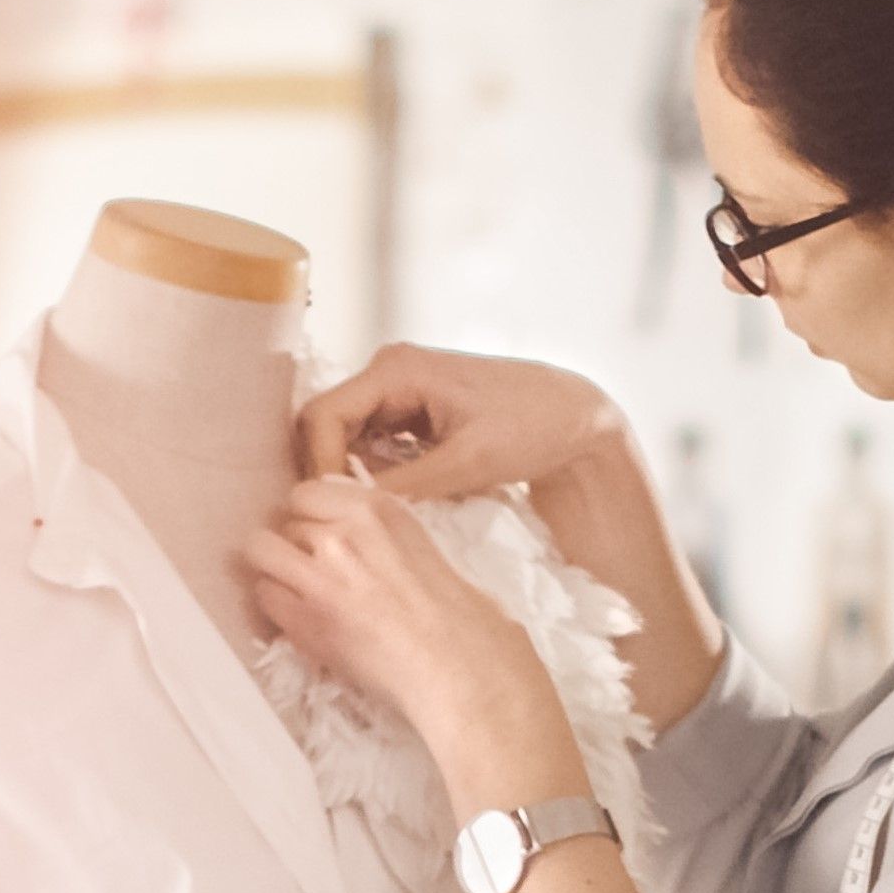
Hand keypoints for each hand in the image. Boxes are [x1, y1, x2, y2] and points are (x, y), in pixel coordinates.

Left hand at [244, 477, 576, 775]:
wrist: (459, 670)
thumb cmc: (463, 620)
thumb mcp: (424, 550)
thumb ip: (382, 537)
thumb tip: (356, 542)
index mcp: (379, 509)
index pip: (310, 491)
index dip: (311, 517)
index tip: (321, 537)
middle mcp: (343, 532)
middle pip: (287, 521)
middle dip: (296, 545)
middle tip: (313, 574)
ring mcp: (318, 575)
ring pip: (260, 550)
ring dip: (274, 569)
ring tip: (295, 593)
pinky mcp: (304, 619)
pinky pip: (263, 595)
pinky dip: (275, 606)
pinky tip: (300, 621)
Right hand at [297, 343, 626, 500]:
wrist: (575, 418)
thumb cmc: (532, 427)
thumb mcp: (467, 463)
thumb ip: (403, 487)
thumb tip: (348, 511)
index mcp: (396, 369)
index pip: (323, 416)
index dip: (318, 466)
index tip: (334, 513)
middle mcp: (388, 373)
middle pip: (327, 427)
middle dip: (331, 475)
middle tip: (347, 523)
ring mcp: (398, 393)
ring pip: (346, 441)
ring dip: (352, 480)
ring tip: (371, 519)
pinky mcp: (411, 416)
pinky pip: (373, 448)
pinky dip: (375, 478)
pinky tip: (394, 504)